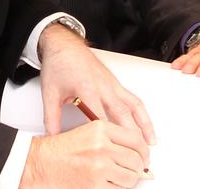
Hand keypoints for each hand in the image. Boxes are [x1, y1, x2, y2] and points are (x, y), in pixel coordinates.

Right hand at [21, 122, 148, 187]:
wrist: (41, 163)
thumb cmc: (62, 149)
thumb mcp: (89, 132)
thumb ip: (113, 138)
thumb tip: (137, 151)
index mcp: (101, 128)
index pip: (136, 139)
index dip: (144, 151)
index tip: (144, 157)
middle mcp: (102, 145)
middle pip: (136, 159)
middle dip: (139, 168)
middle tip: (138, 171)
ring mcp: (99, 166)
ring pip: (130, 177)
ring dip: (129, 180)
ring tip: (122, 178)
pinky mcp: (95, 184)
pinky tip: (109, 184)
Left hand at [37, 22, 155, 143]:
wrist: (64, 44)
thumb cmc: (58, 65)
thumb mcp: (49, 93)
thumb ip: (51, 118)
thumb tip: (52, 139)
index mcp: (87, 89)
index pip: (100, 118)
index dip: (107, 137)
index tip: (112, 153)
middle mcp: (104, 87)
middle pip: (122, 114)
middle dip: (131, 136)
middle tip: (137, 155)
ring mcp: (112, 84)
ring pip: (134, 105)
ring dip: (144, 124)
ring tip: (150, 142)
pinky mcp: (115, 83)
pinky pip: (133, 99)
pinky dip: (142, 113)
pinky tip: (145, 124)